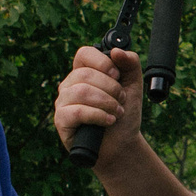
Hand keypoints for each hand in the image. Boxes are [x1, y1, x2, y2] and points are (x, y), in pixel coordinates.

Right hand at [53, 46, 141, 164]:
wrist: (122, 144)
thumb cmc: (124, 114)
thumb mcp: (133, 85)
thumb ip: (130, 63)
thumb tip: (116, 51)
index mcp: (84, 72)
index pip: (84, 54)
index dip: (102, 62)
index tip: (117, 75)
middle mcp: (70, 85)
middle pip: (84, 74)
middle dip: (110, 87)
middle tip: (121, 99)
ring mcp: (63, 102)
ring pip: (81, 92)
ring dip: (106, 102)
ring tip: (117, 113)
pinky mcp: (61, 120)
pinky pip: (76, 111)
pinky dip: (98, 115)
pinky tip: (108, 121)